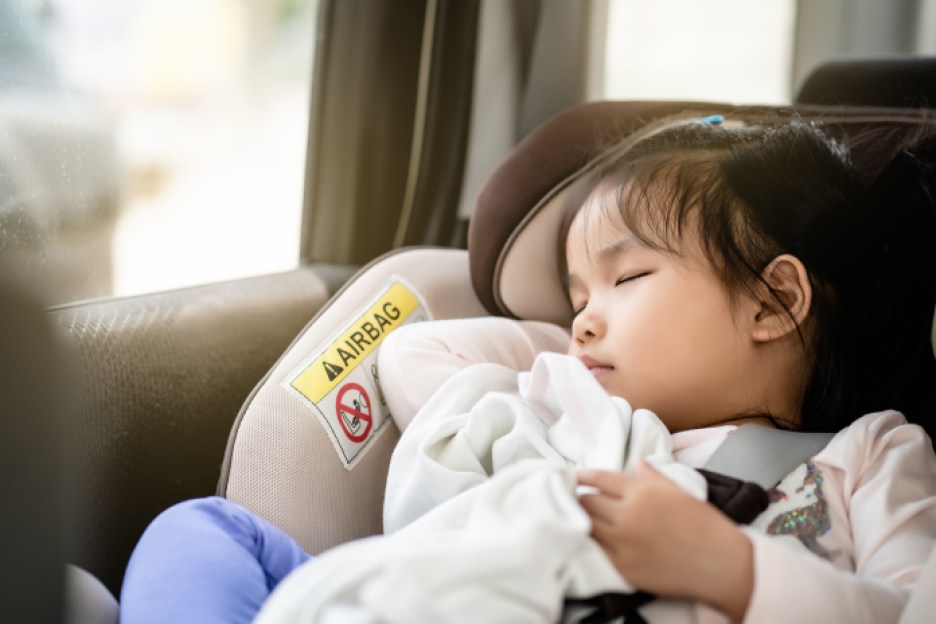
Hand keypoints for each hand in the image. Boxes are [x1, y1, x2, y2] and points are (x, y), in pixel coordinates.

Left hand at [577, 460, 752, 620]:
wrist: (721, 564)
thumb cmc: (705, 525)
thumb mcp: (679, 492)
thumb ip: (653, 476)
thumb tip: (638, 462)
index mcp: (642, 491)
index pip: (601, 478)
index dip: (584, 476)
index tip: (574, 476)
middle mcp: (628, 514)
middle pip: (588, 501)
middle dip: (581, 499)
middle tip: (579, 500)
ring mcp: (623, 542)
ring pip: (586, 525)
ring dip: (582, 520)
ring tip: (582, 519)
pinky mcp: (623, 567)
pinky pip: (595, 551)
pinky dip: (592, 543)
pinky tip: (594, 541)